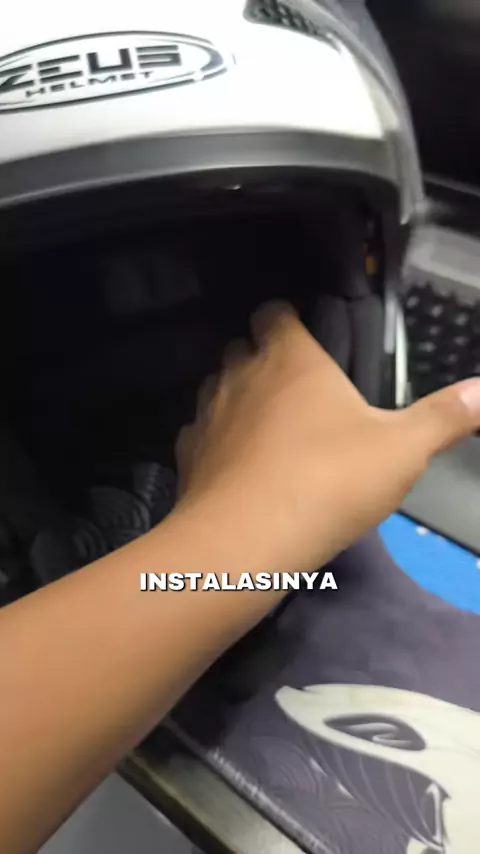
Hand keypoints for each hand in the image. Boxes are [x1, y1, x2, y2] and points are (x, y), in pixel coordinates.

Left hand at [175, 302, 479, 575]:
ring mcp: (207, 415)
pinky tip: (239, 468)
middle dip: (262, 358)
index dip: (284, 318)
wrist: (248, 542)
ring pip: (216, 388)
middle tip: (295, 388)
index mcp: (289, 358)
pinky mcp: (187, 457)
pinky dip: (217, 442)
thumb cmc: (329, 480)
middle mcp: (240, 375)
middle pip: (240, 348)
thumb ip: (445, 416)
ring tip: (268, 428)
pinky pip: (200, 435)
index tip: (303, 335)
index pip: (272, 312)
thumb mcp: (402, 449)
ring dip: (238, 399)